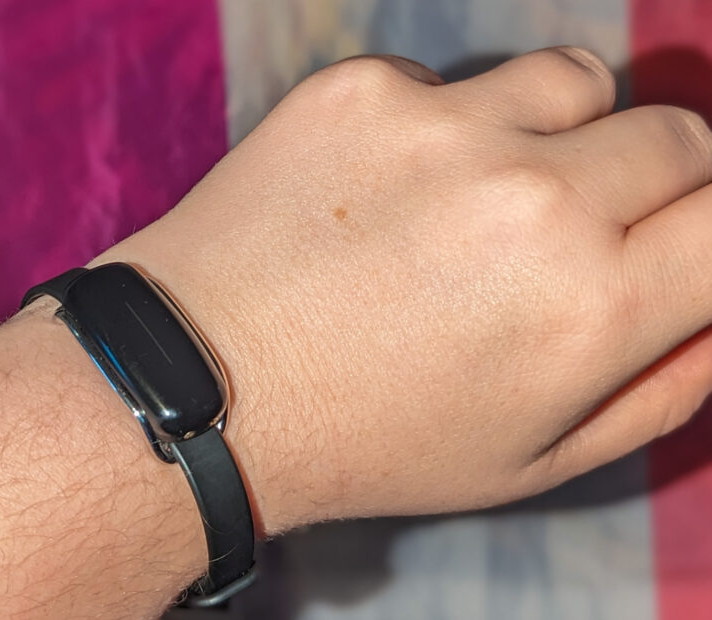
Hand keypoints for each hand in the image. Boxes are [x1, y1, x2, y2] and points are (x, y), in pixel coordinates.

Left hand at [95, 47, 711, 530]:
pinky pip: (452, 83)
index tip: (674, 244)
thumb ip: (661, 387)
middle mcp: (530, 201)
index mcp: (589, 308)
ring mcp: (440, 130)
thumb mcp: (530, 459)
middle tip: (576, 229)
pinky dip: (442, 129)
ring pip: (575, 82)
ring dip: (555, 135)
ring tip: (482, 200)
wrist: (204, 383)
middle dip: (647, 183)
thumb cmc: (365, 437)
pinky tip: (383, 193)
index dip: (708, 231)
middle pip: (674, 136)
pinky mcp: (361, 90)